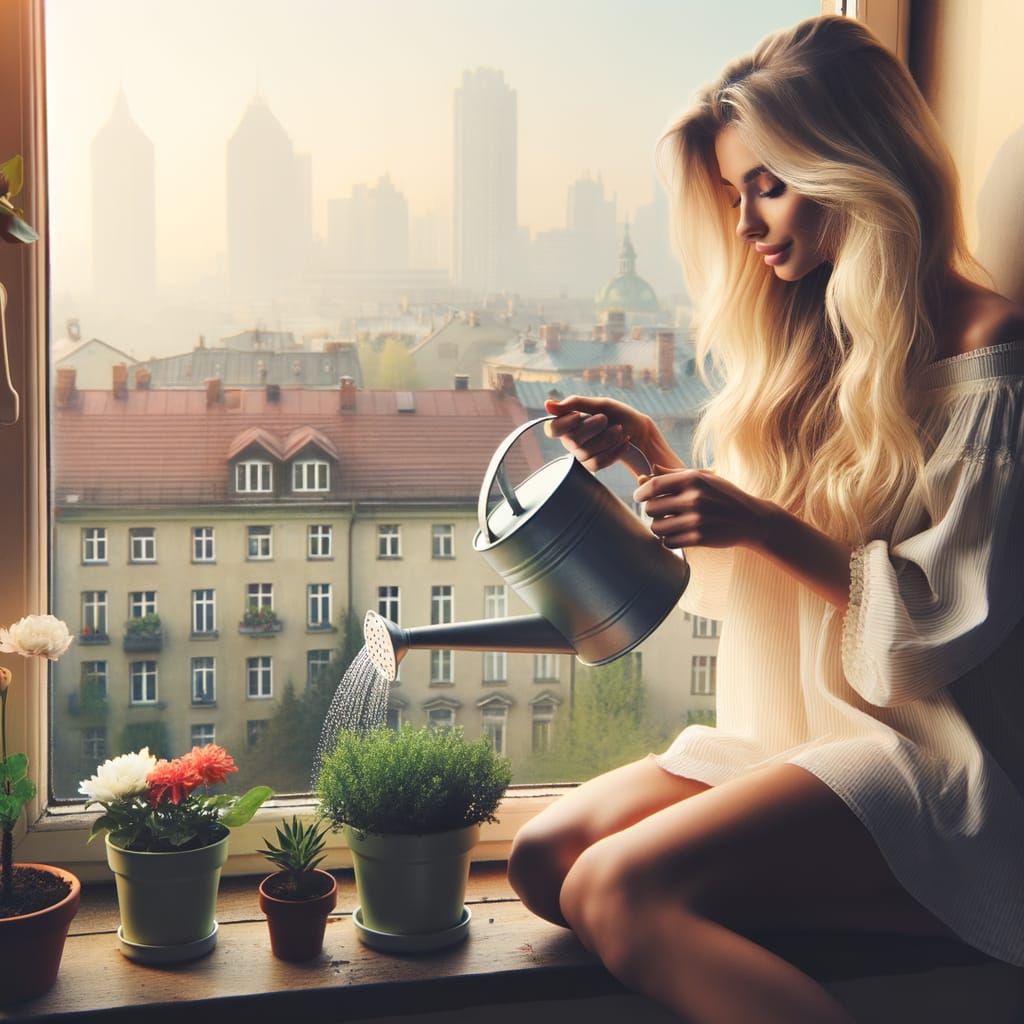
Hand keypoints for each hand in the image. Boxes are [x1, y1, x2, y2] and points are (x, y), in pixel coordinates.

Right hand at [544, 396, 680, 476]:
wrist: (639, 431)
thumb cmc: (618, 414)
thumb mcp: (600, 404)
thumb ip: (575, 404)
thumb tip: (547, 404)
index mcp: (568, 423)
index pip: (551, 429)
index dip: (564, 424)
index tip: (578, 416)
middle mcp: (570, 441)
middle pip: (572, 440)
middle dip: (593, 428)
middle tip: (606, 419)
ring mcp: (581, 455)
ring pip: (587, 453)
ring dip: (607, 439)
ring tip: (619, 430)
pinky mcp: (593, 466)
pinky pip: (598, 463)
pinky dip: (614, 451)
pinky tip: (623, 442)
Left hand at [633, 466, 775, 549]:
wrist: (751, 519)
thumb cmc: (723, 495)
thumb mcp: (703, 477)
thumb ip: (673, 475)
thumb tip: (644, 475)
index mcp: (692, 479)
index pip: (653, 486)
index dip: (640, 492)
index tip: (639, 497)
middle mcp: (693, 498)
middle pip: (651, 508)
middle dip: (652, 512)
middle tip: (662, 512)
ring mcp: (696, 519)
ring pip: (657, 527)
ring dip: (660, 527)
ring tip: (670, 524)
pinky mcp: (699, 538)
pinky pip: (668, 542)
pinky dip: (670, 540)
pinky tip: (678, 534)